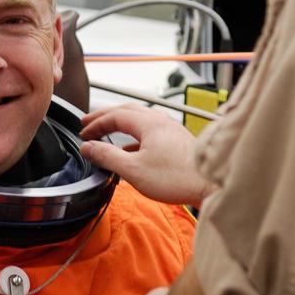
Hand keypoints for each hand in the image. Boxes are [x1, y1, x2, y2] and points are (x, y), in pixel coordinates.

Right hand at [80, 104, 213, 206]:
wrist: (212, 184)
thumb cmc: (177, 178)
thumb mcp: (133, 170)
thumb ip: (107, 156)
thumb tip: (88, 147)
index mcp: (149, 123)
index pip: (115, 115)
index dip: (96, 123)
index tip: (83, 133)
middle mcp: (161, 121)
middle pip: (128, 110)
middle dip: (106, 116)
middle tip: (89, 122)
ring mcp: (171, 130)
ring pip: (140, 119)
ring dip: (121, 124)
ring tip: (107, 132)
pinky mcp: (178, 142)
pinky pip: (150, 131)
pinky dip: (134, 135)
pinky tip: (132, 149)